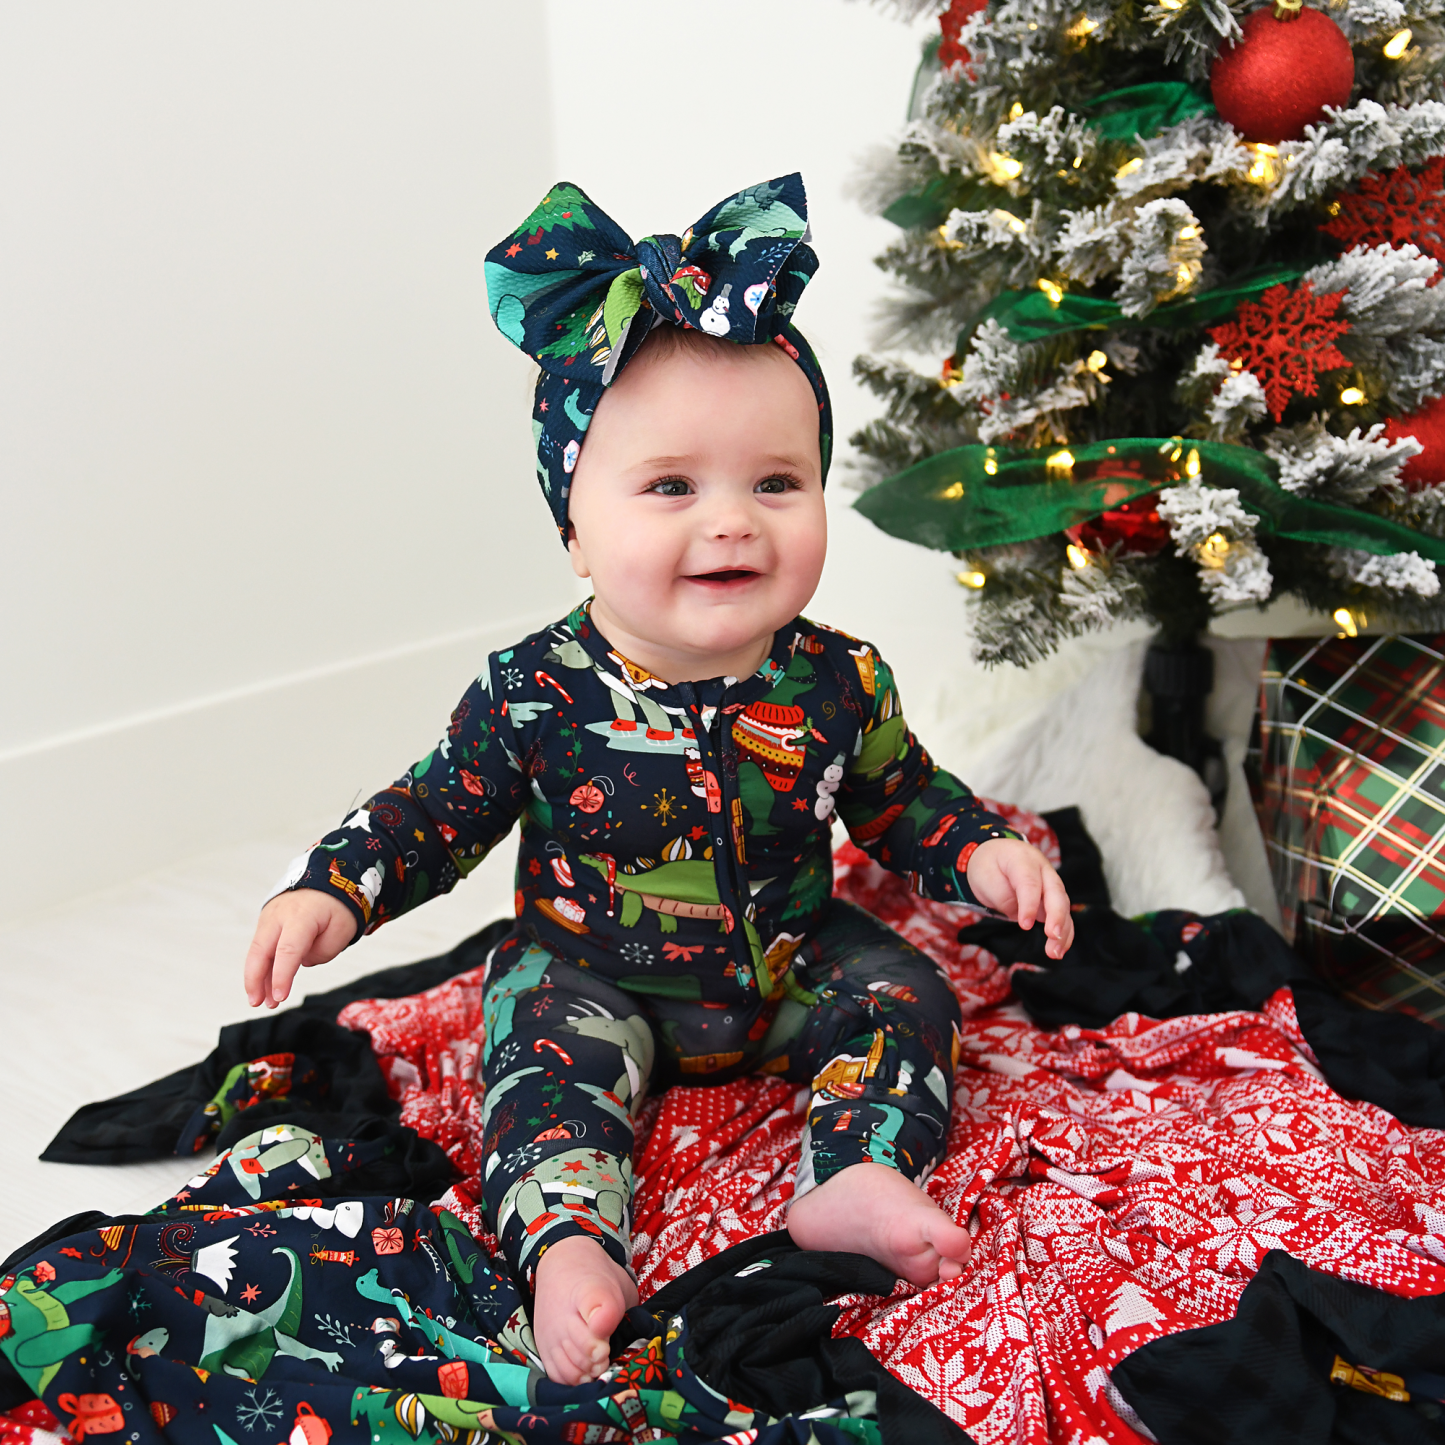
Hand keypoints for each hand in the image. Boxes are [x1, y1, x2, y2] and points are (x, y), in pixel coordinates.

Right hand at [243, 889, 356, 1008]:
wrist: (324, 878)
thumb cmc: (336, 905)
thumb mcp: (344, 928)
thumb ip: (324, 951)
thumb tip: (303, 962)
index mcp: (301, 916)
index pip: (287, 950)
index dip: (281, 975)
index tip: (280, 997)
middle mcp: (279, 916)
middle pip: (261, 951)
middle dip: (256, 980)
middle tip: (257, 1003)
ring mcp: (269, 918)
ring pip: (258, 952)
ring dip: (259, 978)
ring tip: (264, 1002)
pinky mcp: (267, 922)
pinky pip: (263, 948)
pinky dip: (264, 967)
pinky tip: (266, 987)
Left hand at [965, 838, 1073, 959]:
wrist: (995, 855)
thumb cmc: (989, 866)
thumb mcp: (985, 876)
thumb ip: (1002, 896)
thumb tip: (1022, 917)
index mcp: (1023, 859)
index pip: (1030, 882)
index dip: (1029, 904)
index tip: (1025, 925)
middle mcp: (1042, 869)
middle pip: (1055, 892)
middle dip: (1056, 916)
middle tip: (1053, 936)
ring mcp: (1051, 883)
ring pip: (1063, 906)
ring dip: (1062, 930)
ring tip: (1055, 953)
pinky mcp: (1052, 898)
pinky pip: (1062, 915)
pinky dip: (1064, 932)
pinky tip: (1060, 949)